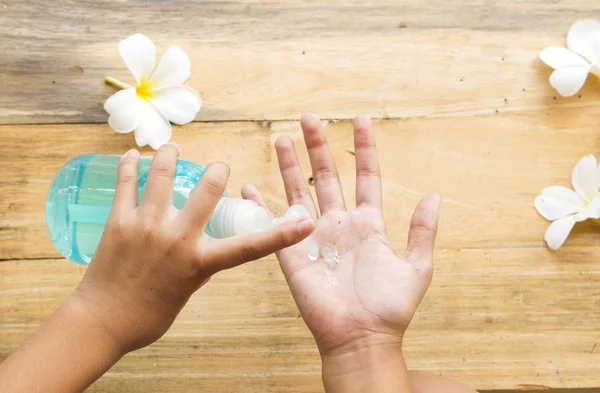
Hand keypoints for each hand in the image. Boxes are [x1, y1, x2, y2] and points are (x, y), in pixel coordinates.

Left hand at [73, 143, 314, 352]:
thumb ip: (199, 263)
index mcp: (201, 262)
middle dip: (218, 170)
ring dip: (170, 154)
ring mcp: (146, 227)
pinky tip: (131, 155)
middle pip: (208, 189)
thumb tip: (202, 244)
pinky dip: (129, 165)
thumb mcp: (187, 290)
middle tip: (218, 167)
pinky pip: (125, 184)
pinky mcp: (119, 222)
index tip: (305, 223)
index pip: (251, 247)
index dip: (283, 234)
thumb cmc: (148, 315)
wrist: (102, 323)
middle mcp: (178, 240)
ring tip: (173, 147)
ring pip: (161, 174)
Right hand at [242, 115, 439, 356]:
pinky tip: (249, 187)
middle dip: (318, 146)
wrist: (360, 337)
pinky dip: (260, 205)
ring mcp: (313, 236)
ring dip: (289, 165)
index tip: (360, 119)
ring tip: (282, 138)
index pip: (366, 176)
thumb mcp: (416, 267)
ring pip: (299, 191)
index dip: (364, 148)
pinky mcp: (291, 253)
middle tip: (310, 118)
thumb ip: (422, 231)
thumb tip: (432, 195)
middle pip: (326, 175)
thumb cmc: (390, 308)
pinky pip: (273, 223)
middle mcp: (339, 224)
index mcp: (368, 224)